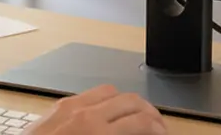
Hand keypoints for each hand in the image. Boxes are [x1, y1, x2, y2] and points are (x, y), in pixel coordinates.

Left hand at [23, 86, 165, 134]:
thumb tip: (137, 132)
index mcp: (97, 131)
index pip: (140, 120)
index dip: (157, 127)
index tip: (162, 133)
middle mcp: (84, 114)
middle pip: (129, 99)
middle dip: (148, 111)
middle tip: (156, 124)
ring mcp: (70, 106)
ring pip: (110, 90)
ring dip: (127, 101)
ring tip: (135, 115)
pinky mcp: (59, 105)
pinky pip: (89, 94)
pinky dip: (105, 100)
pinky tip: (109, 113)